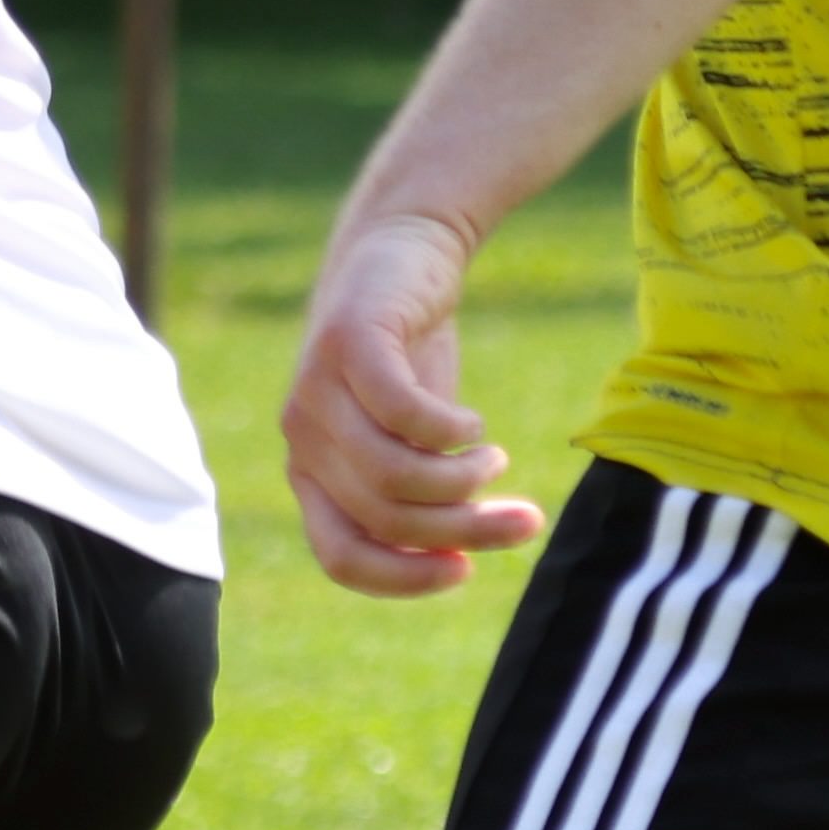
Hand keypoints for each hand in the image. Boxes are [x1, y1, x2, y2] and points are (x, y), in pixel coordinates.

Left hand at [283, 204, 535, 596]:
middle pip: (386, 520)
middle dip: (465, 531)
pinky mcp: (349, 344)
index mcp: (312, 475)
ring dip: (463, 482)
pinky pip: (402, 414)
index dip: (405, 579)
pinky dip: (450, 432)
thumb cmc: (410, 358)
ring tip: (496, 461)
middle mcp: (302, 440)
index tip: (468, 571)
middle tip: (525, 521)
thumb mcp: (412, 438)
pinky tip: (473, 426)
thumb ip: (422, 494)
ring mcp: (317, 390)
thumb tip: (461, 553)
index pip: (342, 558)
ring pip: (394, 477)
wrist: (402, 250)